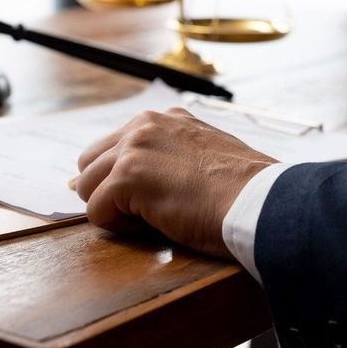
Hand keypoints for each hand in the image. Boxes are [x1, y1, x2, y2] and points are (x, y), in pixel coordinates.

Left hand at [75, 108, 277, 258]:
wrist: (260, 202)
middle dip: (106, 192)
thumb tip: (131, 178)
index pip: (112, 147)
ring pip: (86, 187)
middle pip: (89, 164)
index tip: (145, 199)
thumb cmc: (242, 191)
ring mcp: (133, 149)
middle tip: (144, 212)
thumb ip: (169, 157)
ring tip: (153, 219)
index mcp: (163, 120)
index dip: (118, 180)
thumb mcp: (204, 156)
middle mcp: (144, 125)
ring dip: (113, 210)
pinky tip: (154, 226)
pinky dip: (119, 228)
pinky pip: (96, 212)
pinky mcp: (126, 178)